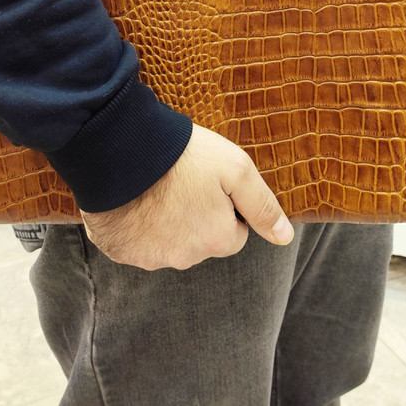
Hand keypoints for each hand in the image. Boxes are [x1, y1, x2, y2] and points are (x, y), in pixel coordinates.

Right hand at [80, 124, 293, 270]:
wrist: (121, 148)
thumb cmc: (182, 156)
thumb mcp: (235, 169)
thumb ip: (262, 205)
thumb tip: (285, 236)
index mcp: (217, 240)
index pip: (233, 232)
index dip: (223, 205)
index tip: (208, 183)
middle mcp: (185, 257)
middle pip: (200, 240)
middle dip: (195, 217)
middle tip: (182, 181)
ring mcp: (149, 257)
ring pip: (167, 242)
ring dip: (165, 222)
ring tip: (156, 186)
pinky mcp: (120, 250)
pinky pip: (135, 242)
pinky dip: (136, 225)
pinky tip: (134, 198)